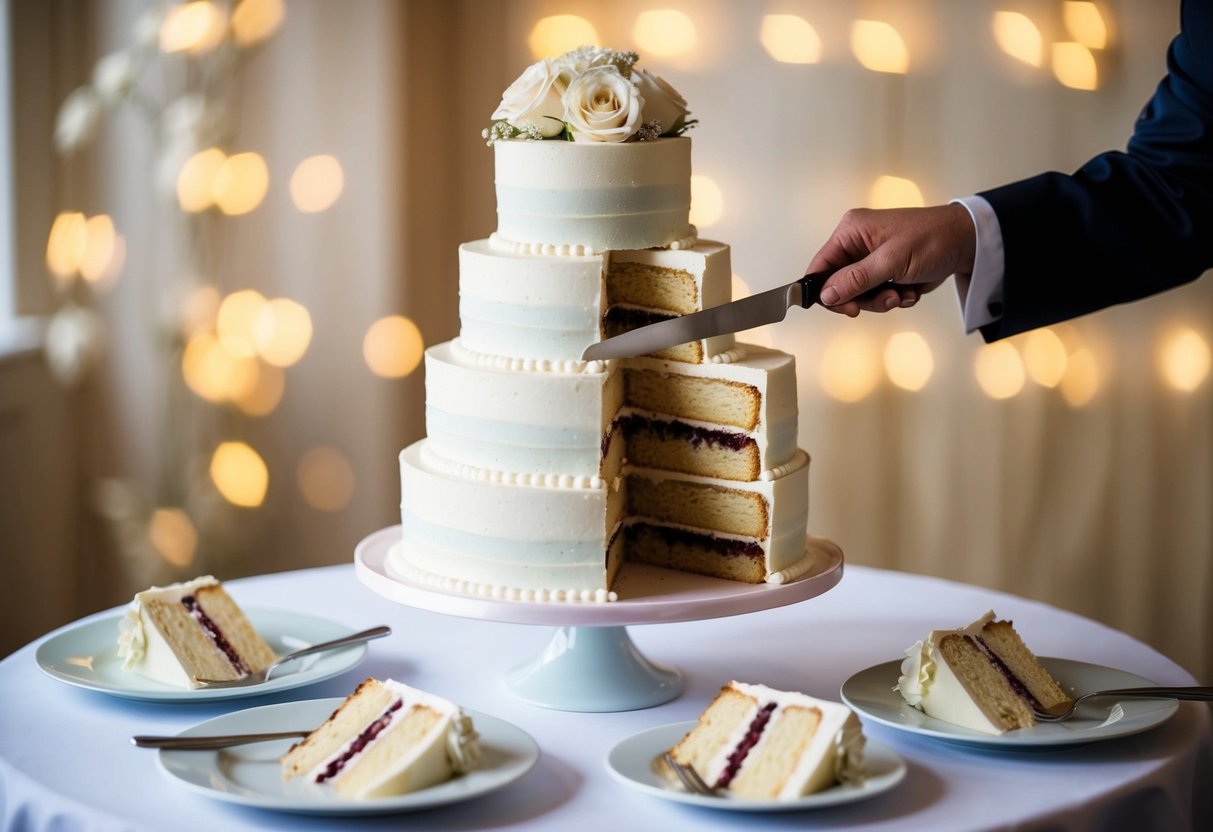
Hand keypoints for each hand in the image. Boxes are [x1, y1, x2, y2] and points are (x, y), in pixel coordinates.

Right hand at [805, 203, 976, 316]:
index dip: (826, 291)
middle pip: (839, 285)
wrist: (967, 243)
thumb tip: (825, 294)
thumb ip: (856, 279)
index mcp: (851, 232)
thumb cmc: (933, 239)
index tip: (846, 308)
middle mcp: (857, 244)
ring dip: (881, 300)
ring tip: (902, 293)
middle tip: (886, 299)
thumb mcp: (891, 261)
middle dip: (863, 298)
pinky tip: (910, 290)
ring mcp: (871, 260)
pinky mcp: (886, 272)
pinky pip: (877, 295)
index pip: (820, 266)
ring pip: (859, 295)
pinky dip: (894, 298)